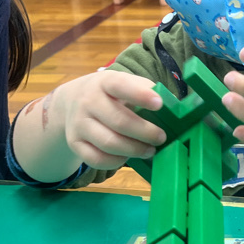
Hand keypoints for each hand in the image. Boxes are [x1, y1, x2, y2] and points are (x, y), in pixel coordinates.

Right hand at [49, 71, 166, 169]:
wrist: (70, 102)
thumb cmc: (109, 94)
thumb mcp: (123, 84)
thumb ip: (145, 91)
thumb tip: (172, 105)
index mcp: (104, 82)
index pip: (121, 86)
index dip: (140, 95)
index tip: (159, 104)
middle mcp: (88, 102)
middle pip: (119, 121)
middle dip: (145, 132)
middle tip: (161, 137)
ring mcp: (78, 124)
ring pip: (108, 143)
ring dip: (134, 150)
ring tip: (150, 151)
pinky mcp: (75, 143)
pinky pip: (96, 159)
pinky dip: (116, 161)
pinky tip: (128, 156)